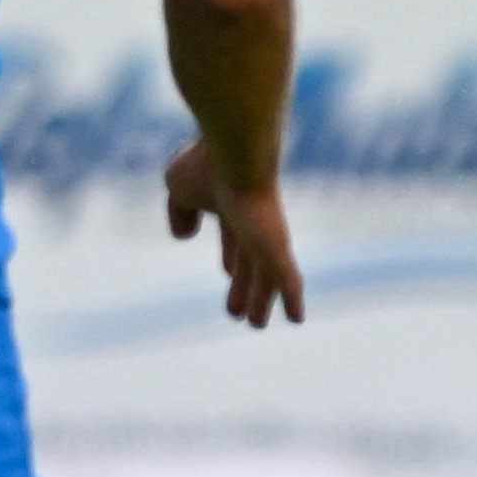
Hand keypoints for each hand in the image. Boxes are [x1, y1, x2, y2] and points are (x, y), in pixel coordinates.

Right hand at [163, 139, 304, 327]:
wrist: (235, 151)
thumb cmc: (206, 163)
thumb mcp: (179, 187)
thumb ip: (180, 211)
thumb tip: (184, 236)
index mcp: (232, 205)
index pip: (234, 236)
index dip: (231, 255)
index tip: (228, 272)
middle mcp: (254, 222)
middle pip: (253, 260)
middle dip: (246, 284)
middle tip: (240, 309)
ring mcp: (268, 235)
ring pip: (268, 275)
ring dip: (262, 300)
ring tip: (257, 325)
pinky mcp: (277, 246)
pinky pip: (288, 278)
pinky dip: (293, 299)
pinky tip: (298, 318)